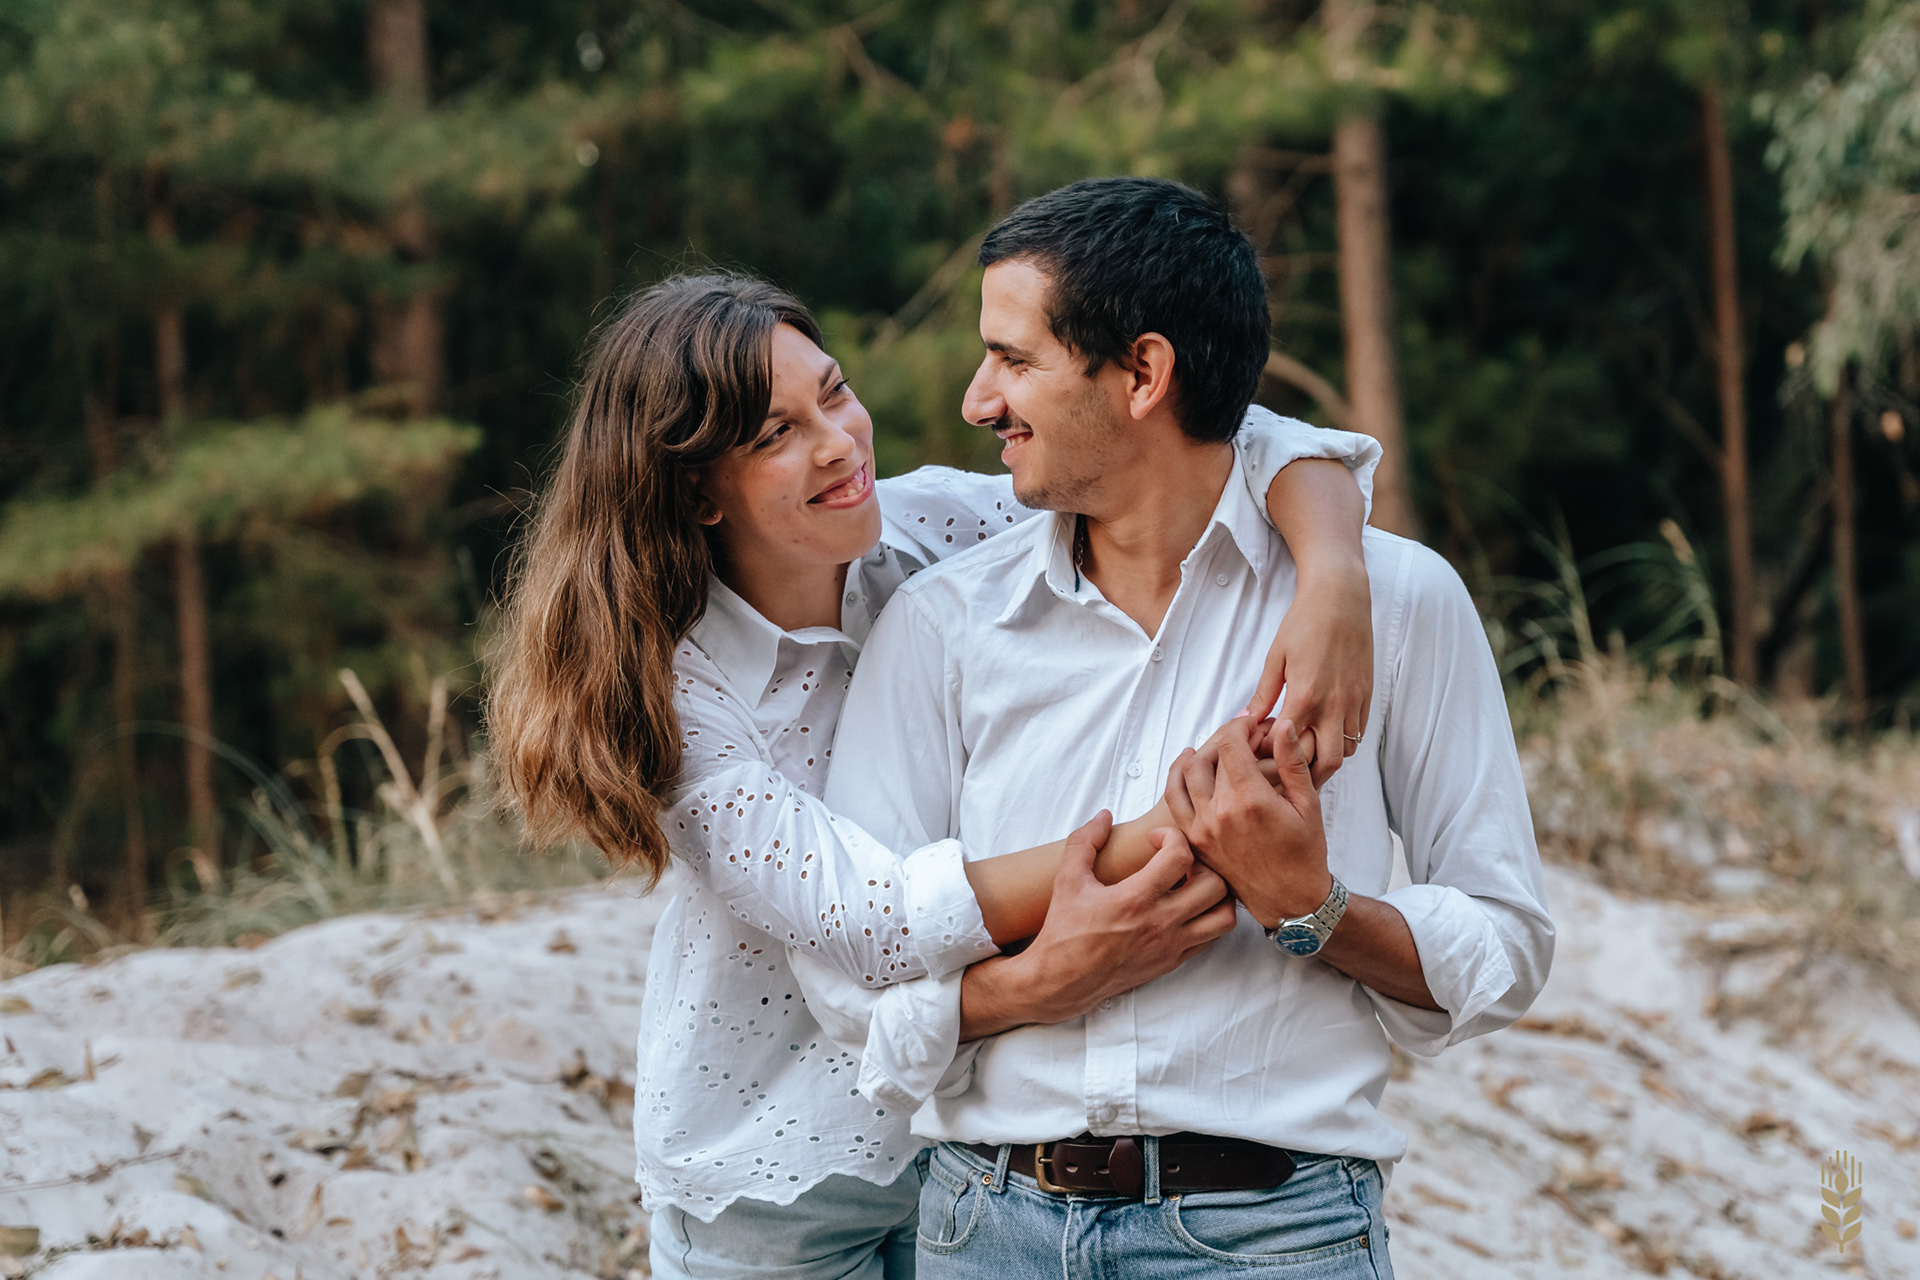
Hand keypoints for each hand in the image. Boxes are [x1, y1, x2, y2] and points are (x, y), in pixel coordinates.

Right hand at [967, 811, 1236, 1035]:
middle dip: (1203, 863)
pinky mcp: (1173, 962)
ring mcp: (1171, 946)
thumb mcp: (1067, 879)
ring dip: (1215, 894)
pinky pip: (1211, 938)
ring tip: (1192, 884)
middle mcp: (1161, 924)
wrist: (1062, 981)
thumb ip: (1085, 842)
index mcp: (1136, 900)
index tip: (1154, 839)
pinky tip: (1185, 908)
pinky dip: (1208, 918)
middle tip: (1180, 861)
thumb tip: (1104, 816)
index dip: (1172, 836)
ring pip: (1224, 916)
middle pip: (1215, 885)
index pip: (1181, 856)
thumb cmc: (1065, 930)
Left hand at [1165, 717, 1329, 930]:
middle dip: (1223, 738)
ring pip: (1185, 773)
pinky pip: (1173, 800)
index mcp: (1251, 800)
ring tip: (1216, 748)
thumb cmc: (1304, 853)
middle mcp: (1221, 813)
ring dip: (1199, 753)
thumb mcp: (1308, 804)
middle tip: (1239, 736)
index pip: (1231, 744)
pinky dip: (1177, 777)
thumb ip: (1292, 762)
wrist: (1289, 899)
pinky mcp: (1194, 841)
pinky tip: (1188, 768)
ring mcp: (1202, 828)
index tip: (1250, 724)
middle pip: (1207, 755)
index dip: (1240, 726)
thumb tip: (1282, 725)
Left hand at [1245, 561, 1372, 786]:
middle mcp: (1334, 704)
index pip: (1290, 748)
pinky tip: (1327, 736)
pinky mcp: (1367, 695)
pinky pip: (1360, 733)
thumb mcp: (1275, 659)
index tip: (1263, 765)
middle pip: (1326, 763)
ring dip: (1327, 760)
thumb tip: (1245, 721)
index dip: (1275, 761)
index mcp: (1305, 696)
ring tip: (1307, 759)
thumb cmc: (1303, 623)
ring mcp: (1354, 701)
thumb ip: (1263, 694)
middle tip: (1289, 779)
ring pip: (1347, 751)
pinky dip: (1344, 742)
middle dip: (1307, 777)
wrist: (1341, 597)